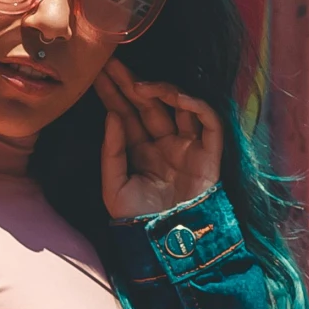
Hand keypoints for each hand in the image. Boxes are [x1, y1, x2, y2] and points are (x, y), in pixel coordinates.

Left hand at [96, 60, 222, 219]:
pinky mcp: (210, 153)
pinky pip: (209, 122)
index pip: (126, 115)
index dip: (113, 94)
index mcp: (141, 152)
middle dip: (130, 83)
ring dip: (161, 90)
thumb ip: (111, 152)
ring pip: (178, 107)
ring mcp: (188, 146)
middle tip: (112, 63)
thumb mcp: (114, 188)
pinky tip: (176, 97)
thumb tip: (112, 115)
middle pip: (148, 106)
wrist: (169, 246)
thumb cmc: (140, 221)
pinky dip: (196, 106)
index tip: (98, 74)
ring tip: (139, 84)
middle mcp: (165, 144)